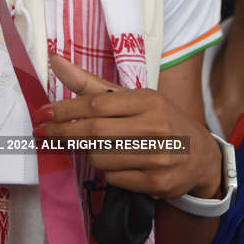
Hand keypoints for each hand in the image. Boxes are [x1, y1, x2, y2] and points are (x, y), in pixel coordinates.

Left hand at [32, 54, 220, 199]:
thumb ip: (90, 83)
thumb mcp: (131, 97)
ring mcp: (158, 157)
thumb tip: (54, 60)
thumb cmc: (158, 119)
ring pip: (101, 157)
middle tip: (41, 133)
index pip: (96, 103)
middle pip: (95, 132)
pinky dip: (106, 171)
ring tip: (93, 146)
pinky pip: (114, 178)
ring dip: (88, 152)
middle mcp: (155, 127)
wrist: (202, 155)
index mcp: (147, 100)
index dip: (65, 109)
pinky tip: (114, 162)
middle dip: (63, 133)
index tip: (42, 114)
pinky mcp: (159, 183)